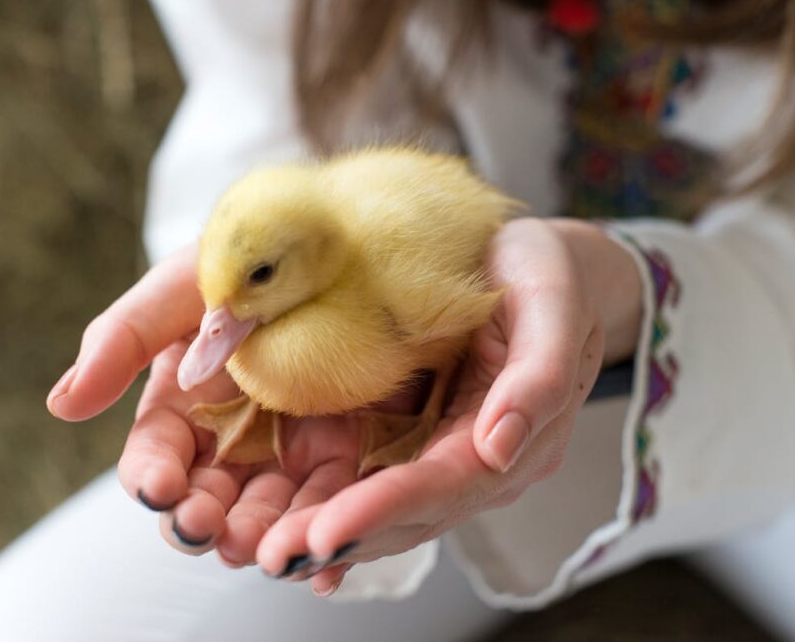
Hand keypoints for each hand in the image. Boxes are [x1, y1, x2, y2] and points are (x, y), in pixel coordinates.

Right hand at [46, 244, 364, 576]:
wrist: (341, 235)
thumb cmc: (246, 254)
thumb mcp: (182, 287)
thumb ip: (122, 340)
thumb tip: (61, 405)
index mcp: (182, 405)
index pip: (156, 456)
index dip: (153, 477)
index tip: (160, 486)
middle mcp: (230, 438)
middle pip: (207, 498)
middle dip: (201, 520)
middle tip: (204, 526)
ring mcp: (289, 451)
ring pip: (267, 515)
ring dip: (261, 540)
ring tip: (266, 550)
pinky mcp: (348, 453)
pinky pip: (336, 502)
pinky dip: (328, 535)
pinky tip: (328, 561)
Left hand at [250, 217, 643, 594]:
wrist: (534, 263)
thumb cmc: (548, 274)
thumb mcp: (552, 305)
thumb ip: (539, 377)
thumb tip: (498, 449)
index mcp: (518, 438)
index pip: (446, 484)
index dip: (386, 509)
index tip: (329, 530)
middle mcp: (477, 460)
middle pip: (407, 514)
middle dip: (342, 537)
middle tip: (275, 556)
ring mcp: (441, 451)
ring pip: (382, 508)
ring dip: (326, 534)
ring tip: (266, 553)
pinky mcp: (411, 434)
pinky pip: (368, 479)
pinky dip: (328, 507)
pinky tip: (287, 533)